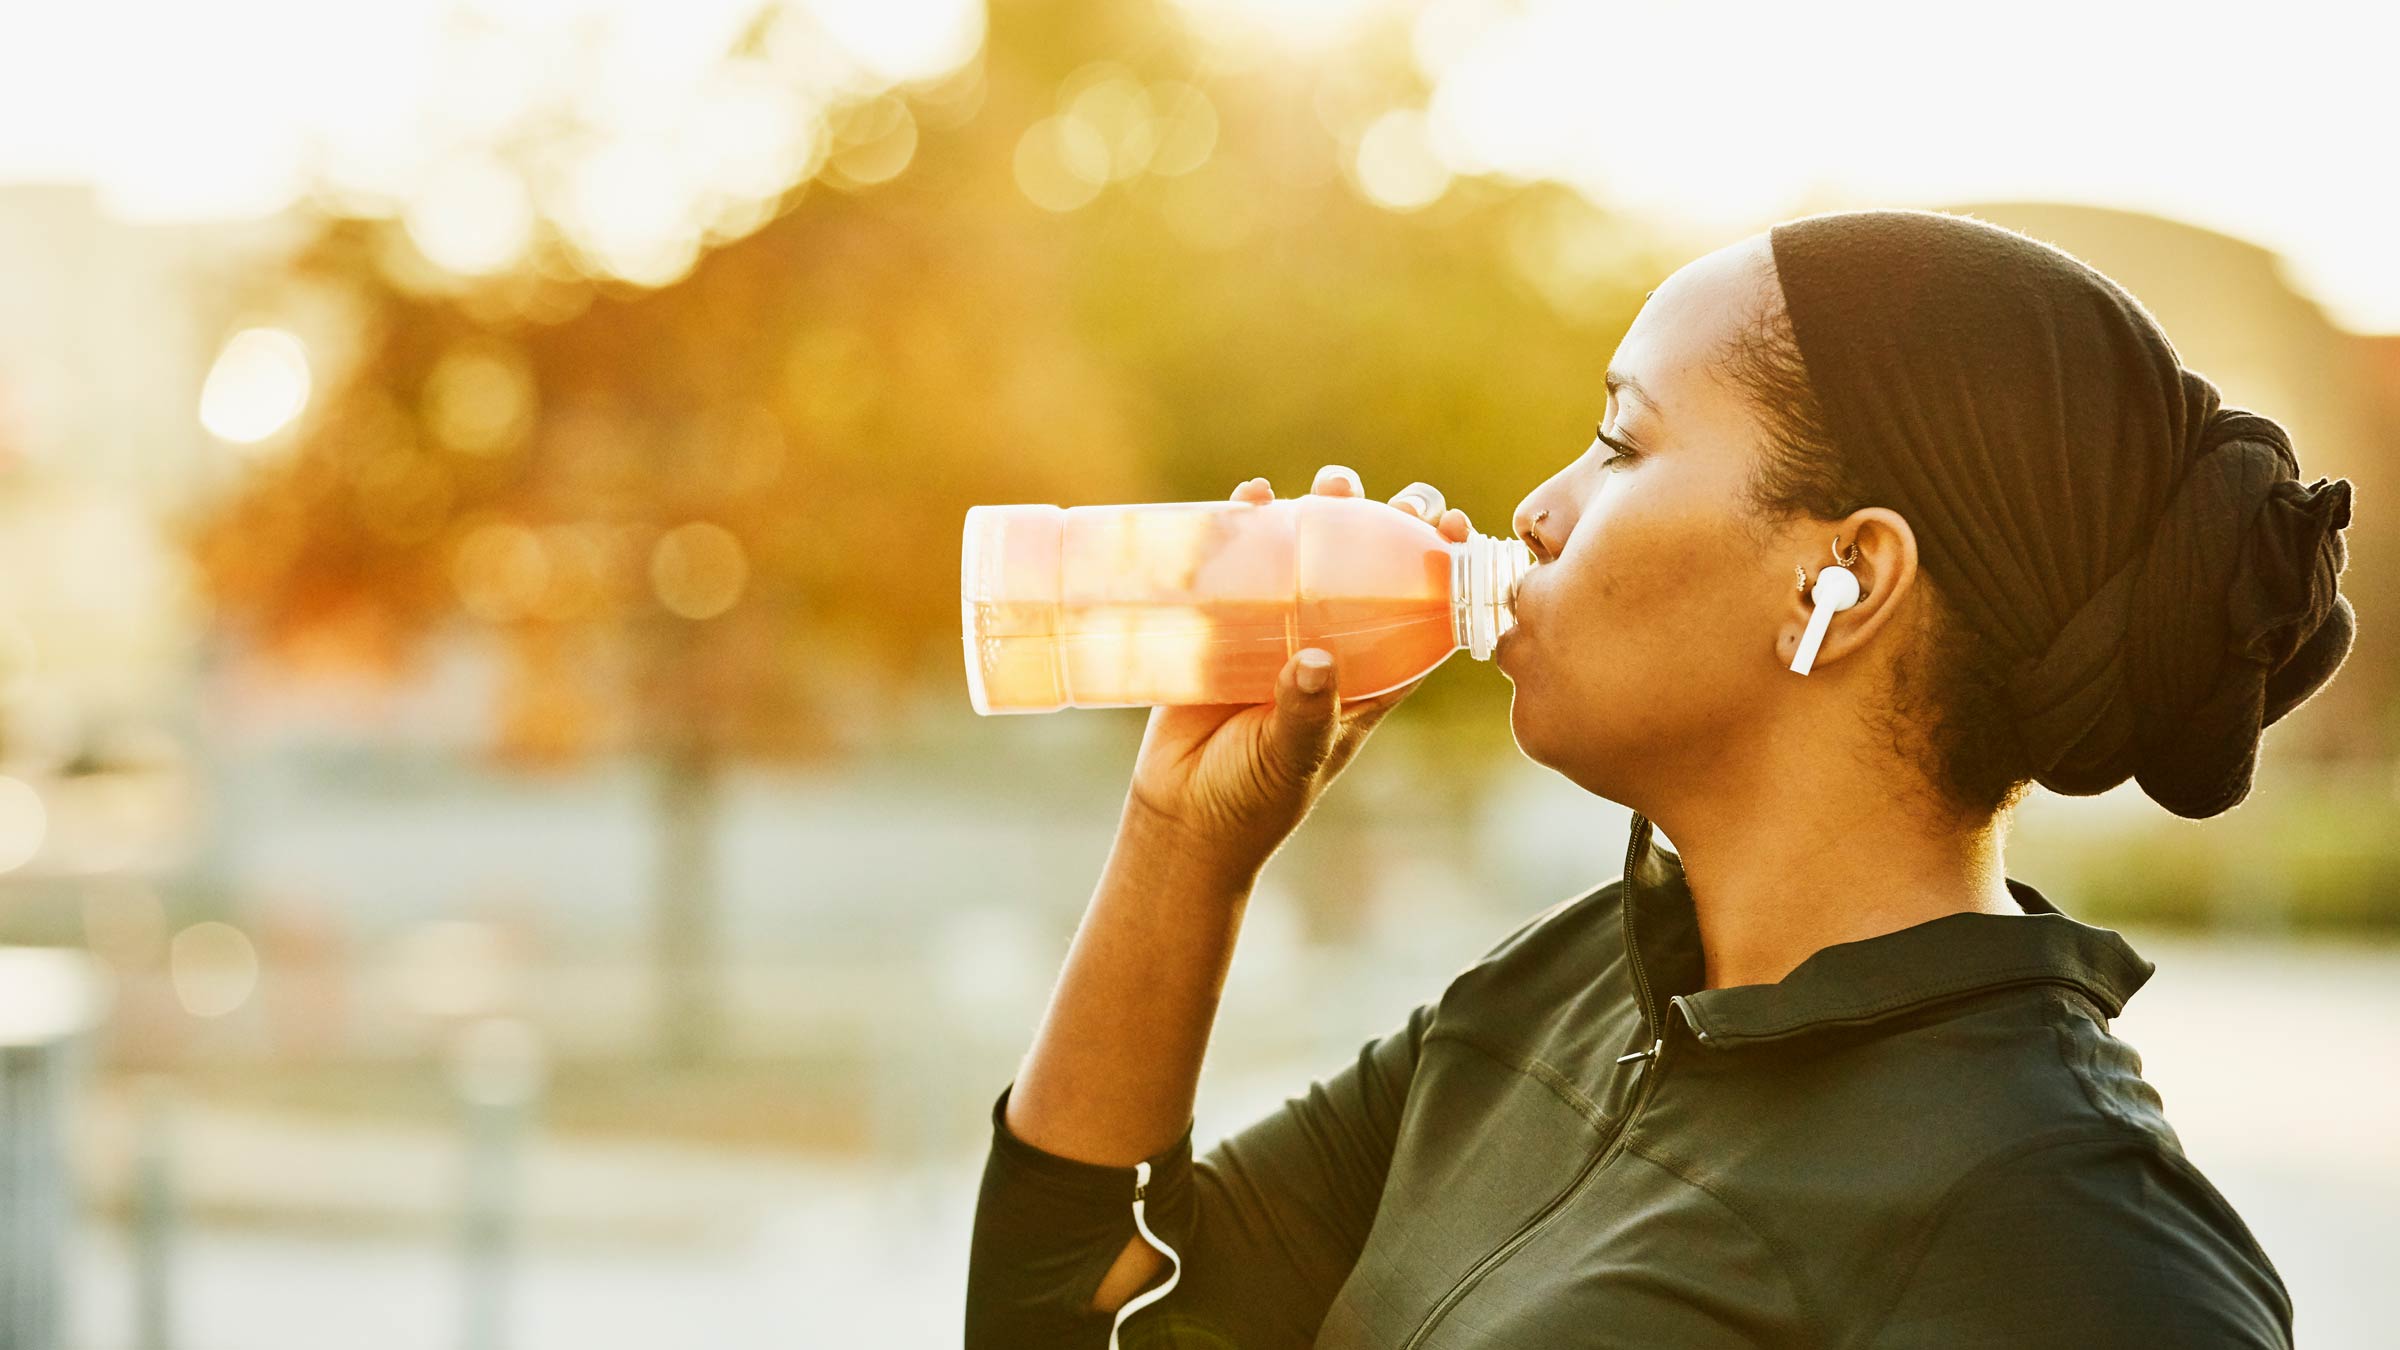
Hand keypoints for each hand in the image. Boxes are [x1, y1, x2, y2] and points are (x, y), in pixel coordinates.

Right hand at [1122, 466, 1474, 875]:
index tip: (1457, 530)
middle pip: (1370, 571)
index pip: (1422, 616)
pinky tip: (1251, 495)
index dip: (1445, 572)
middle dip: (1390, 526)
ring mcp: (1276, 629)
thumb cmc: (1253, 799)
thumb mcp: (1293, 758)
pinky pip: (1241, 562)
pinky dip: (1247, 525)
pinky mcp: (1223, 622)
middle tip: (1400, 500)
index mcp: (1370, 679)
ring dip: (1325, 512)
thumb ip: (1306, 714)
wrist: (1179, 815)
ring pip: (1311, 556)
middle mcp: (1330, 644)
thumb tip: (1317, 661)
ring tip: (1335, 484)